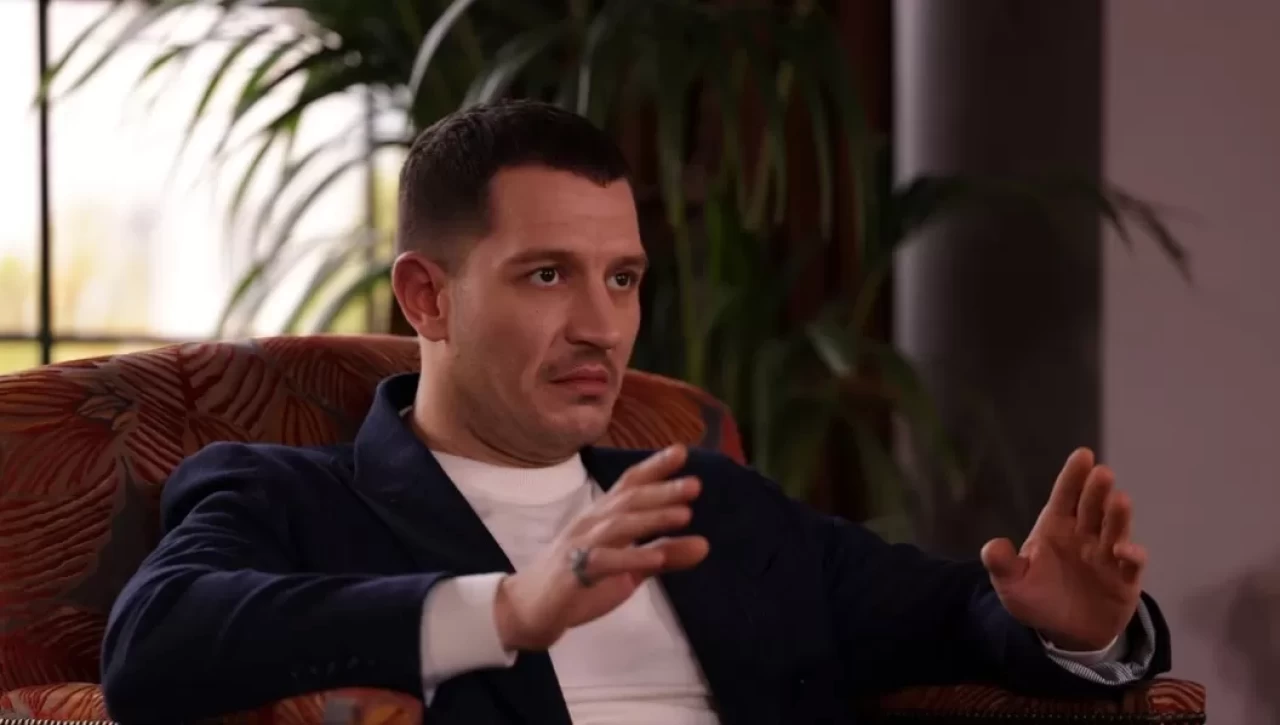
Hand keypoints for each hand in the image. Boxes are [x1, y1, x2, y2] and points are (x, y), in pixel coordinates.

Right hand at [493, 444, 708, 650]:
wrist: (529, 610)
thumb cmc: (580, 581)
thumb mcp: (630, 568)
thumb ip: (665, 554)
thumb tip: (705, 544)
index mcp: (603, 517)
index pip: (629, 485)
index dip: (654, 468)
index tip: (681, 452)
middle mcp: (590, 524)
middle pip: (627, 501)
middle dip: (662, 491)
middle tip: (695, 485)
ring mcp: (579, 546)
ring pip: (617, 526)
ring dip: (651, 519)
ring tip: (684, 516)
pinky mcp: (573, 573)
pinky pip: (602, 562)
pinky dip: (630, 558)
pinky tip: (656, 559)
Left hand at [981, 448, 1146, 650]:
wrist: (1065, 635)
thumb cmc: (1038, 599)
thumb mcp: (1012, 584)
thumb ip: (1002, 565)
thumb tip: (992, 546)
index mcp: (1056, 528)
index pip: (1065, 497)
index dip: (1073, 476)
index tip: (1083, 455)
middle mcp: (1083, 535)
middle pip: (1092, 507)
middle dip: (1097, 490)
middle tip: (1102, 473)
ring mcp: (1106, 555)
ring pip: (1114, 529)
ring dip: (1118, 515)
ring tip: (1120, 500)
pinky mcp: (1124, 579)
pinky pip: (1132, 564)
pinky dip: (1132, 555)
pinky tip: (1124, 550)